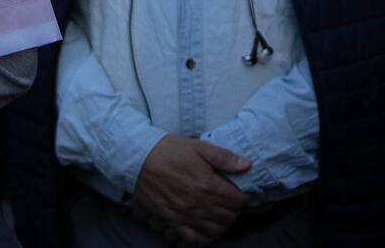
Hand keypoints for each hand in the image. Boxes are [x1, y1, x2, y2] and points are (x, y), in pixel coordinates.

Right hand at [131, 134, 251, 243]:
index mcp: (209, 186)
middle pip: (229, 217)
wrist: (137, 157)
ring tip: (221, 213)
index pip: (239, 201)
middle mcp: (200, 205)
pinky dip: (205, 236)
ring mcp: (186, 215)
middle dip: (234, 210)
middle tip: (231, 200)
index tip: (240, 191)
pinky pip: (194, 238)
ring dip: (223, 223)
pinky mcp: (172, 220)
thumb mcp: (198, 147)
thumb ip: (224, 157)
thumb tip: (247, 165)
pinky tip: (207, 228)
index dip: (244, 196)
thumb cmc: (167, 150)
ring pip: (215, 230)